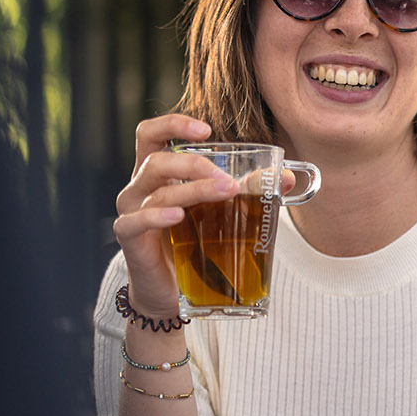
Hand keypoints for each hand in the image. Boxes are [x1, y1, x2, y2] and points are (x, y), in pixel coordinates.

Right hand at [112, 115, 234, 315]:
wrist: (170, 291)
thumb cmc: (193, 242)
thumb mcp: (220, 212)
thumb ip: (248, 191)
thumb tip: (286, 178)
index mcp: (158, 174)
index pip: (151, 135)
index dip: (172, 125)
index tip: (206, 130)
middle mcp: (139, 188)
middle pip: (158, 161)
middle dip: (195, 165)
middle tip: (230, 180)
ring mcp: (131, 212)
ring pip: (156, 190)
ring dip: (193, 189)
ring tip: (226, 191)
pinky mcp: (130, 240)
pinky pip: (135, 222)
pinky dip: (156, 216)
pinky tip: (178, 215)